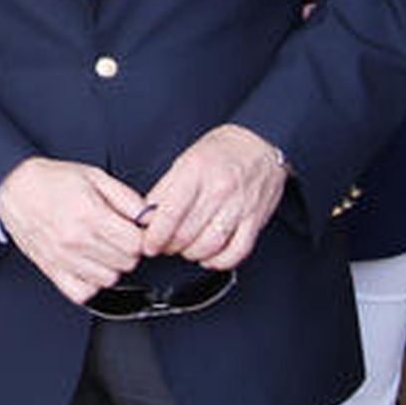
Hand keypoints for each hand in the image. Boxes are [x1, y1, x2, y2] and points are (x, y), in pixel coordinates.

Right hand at [0, 157, 145, 304]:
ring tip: (101, 248)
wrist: (15, 187)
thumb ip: (127, 198)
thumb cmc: (52, 180)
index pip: (135, 244)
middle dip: (127, 250)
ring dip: (111, 266)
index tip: (133, 230)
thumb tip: (148, 217)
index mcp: (90, 214)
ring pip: (108, 280)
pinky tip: (89, 265)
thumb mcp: (95, 176)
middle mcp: (76, 239)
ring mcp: (63, 258)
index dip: (140, 236)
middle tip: (116, 236)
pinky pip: (82, 293)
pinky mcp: (52, 270)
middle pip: (126, 263)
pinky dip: (91, 283)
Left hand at [140, 124, 286, 269]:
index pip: (170, 214)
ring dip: (191, 254)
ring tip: (184, 249)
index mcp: (195, 172)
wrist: (259, 143)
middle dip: (170, 246)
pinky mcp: (256, 219)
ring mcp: (239, 206)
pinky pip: (237, 251)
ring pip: (210, 246)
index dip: (155, 236)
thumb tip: (146, 216)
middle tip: (163, 246)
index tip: (148, 245)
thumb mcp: (184, 160)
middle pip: (187, 233)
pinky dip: (220, 261)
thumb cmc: (219, 152)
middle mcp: (218, 189)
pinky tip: (209, 257)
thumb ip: (164, 190)